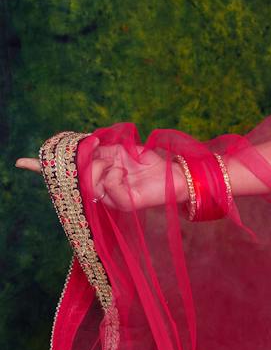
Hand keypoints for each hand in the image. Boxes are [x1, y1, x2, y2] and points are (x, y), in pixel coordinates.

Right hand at [15, 143, 187, 210]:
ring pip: (91, 182)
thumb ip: (96, 150)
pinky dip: (116, 176)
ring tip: (121, 167)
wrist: (171, 173)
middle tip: (110, 160)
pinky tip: (126, 175)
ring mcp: (109, 199)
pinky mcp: (122, 204)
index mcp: (95, 175)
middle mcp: (99, 190)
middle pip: (78, 176)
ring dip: (105, 168)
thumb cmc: (146, 161)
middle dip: (90, 164)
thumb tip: (81, 145)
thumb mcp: (117, 149)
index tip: (20, 163)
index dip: (42, 167)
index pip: (66, 173)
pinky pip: (108, 187)